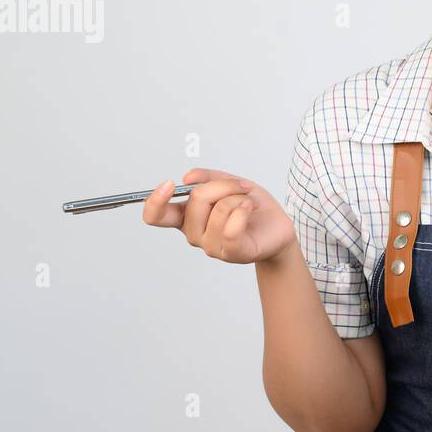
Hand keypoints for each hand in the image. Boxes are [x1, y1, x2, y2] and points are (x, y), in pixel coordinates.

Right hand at [141, 167, 294, 264]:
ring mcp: (211, 246)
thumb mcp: (229, 183)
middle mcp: (194, 233)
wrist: (275, 225)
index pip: (156, 216)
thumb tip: (188, 177)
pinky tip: (249, 210)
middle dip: (223, 185)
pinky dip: (244, 211)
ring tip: (247, 204)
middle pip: (196, 200)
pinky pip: (231, 229)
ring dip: (239, 198)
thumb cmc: (250, 206)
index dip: (155, 201)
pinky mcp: (232, 253)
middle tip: (240, 187)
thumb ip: (207, 178)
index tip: (169, 184)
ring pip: (218, 210)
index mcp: (187, 216)